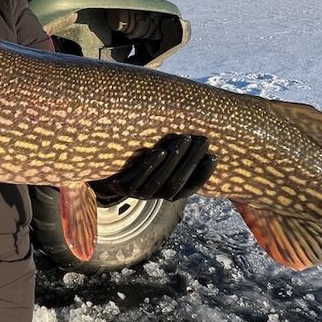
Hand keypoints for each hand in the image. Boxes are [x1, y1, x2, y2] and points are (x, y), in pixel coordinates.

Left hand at [91, 134, 215, 200]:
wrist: (107, 172)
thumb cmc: (141, 161)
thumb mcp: (161, 159)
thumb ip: (178, 152)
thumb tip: (205, 125)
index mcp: (168, 192)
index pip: (191, 187)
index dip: (204, 174)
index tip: (214, 155)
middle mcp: (156, 195)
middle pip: (177, 182)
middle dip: (191, 160)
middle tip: (202, 139)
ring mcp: (138, 192)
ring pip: (159, 181)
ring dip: (173, 160)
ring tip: (183, 138)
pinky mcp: (122, 186)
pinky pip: (138, 177)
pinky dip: (150, 165)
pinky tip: (159, 150)